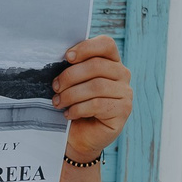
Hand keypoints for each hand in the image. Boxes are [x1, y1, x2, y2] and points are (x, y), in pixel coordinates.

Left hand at [53, 36, 131, 159]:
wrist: (78, 137)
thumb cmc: (74, 106)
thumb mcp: (71, 84)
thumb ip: (73, 68)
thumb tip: (61, 56)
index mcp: (111, 62)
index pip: (106, 44)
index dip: (86, 47)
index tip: (67, 57)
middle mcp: (122, 74)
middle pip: (97, 65)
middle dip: (70, 76)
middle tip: (55, 87)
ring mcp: (125, 92)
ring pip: (96, 86)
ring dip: (71, 94)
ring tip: (58, 102)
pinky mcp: (123, 110)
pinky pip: (98, 104)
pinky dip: (78, 109)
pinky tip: (69, 114)